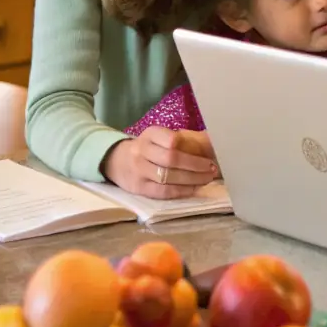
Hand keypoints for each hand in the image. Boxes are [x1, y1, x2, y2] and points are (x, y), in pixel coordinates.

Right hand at [101, 128, 218, 198]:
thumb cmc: (146, 148)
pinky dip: (181, 191)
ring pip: (168, 177)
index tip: (208, 153)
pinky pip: (162, 192)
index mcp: (150, 134)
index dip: (191, 148)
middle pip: (172, 159)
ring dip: (192, 179)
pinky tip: (193, 188)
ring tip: (207, 178)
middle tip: (212, 168)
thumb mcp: (156, 136)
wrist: (115, 160)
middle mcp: (141, 151)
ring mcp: (139, 170)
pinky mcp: (138, 188)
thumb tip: (212, 139)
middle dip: (196, 165)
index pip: (172, 140)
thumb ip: (177, 139)